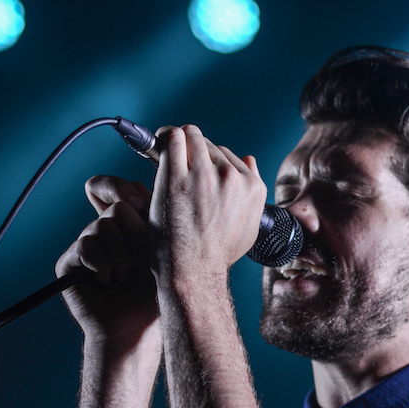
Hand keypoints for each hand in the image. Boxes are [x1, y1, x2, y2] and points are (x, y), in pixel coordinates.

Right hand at [55, 175, 159, 345]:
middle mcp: (105, 229)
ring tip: (126, 277)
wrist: (137, 328)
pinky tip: (108, 281)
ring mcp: (86, 243)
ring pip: (103, 226)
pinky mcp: (69, 261)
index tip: (144, 211)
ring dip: (122, 256)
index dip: (130, 194)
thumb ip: (152, 216)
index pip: (122, 188)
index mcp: (130, 222)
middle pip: (118, 207)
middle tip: (143, 262)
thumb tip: (134, 193)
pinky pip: (86, 246)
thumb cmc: (157, 292)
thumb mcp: (165, 249)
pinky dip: (103, 265)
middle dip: (137, 236)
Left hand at [149, 125, 266, 283]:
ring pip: (192, 135)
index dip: (209, 160)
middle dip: (193, 149)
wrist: (192, 272)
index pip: (229, 156)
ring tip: (164, 146)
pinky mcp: (176, 177)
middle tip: (177, 158)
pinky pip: (172, 138)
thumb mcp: (248, 228)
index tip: (194, 166)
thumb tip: (249, 160)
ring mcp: (204, 175)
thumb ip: (251, 195)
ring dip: (179, 139)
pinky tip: (156, 142)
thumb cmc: (216, 255)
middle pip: (210, 145)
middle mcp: (232, 177)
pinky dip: (164, 137)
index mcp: (252, 187)